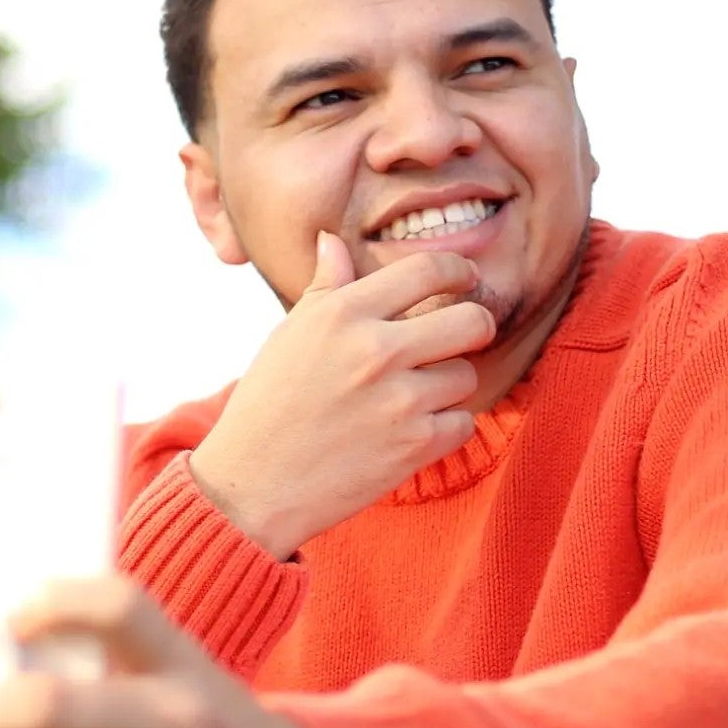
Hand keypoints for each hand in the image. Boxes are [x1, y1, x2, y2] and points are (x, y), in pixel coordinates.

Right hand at [189, 231, 494, 559]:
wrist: (252, 485)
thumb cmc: (267, 405)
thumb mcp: (289, 335)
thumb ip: (325, 287)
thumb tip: (332, 241)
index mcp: (344, 313)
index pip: (428, 269)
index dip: (457, 270)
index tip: (463, 279)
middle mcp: (375, 350)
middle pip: (472, 321)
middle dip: (474, 326)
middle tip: (460, 337)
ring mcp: (399, 400)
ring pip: (466, 375)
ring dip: (449, 386)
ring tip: (413, 396)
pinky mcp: (414, 446)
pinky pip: (463, 422)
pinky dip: (445, 428)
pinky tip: (411, 431)